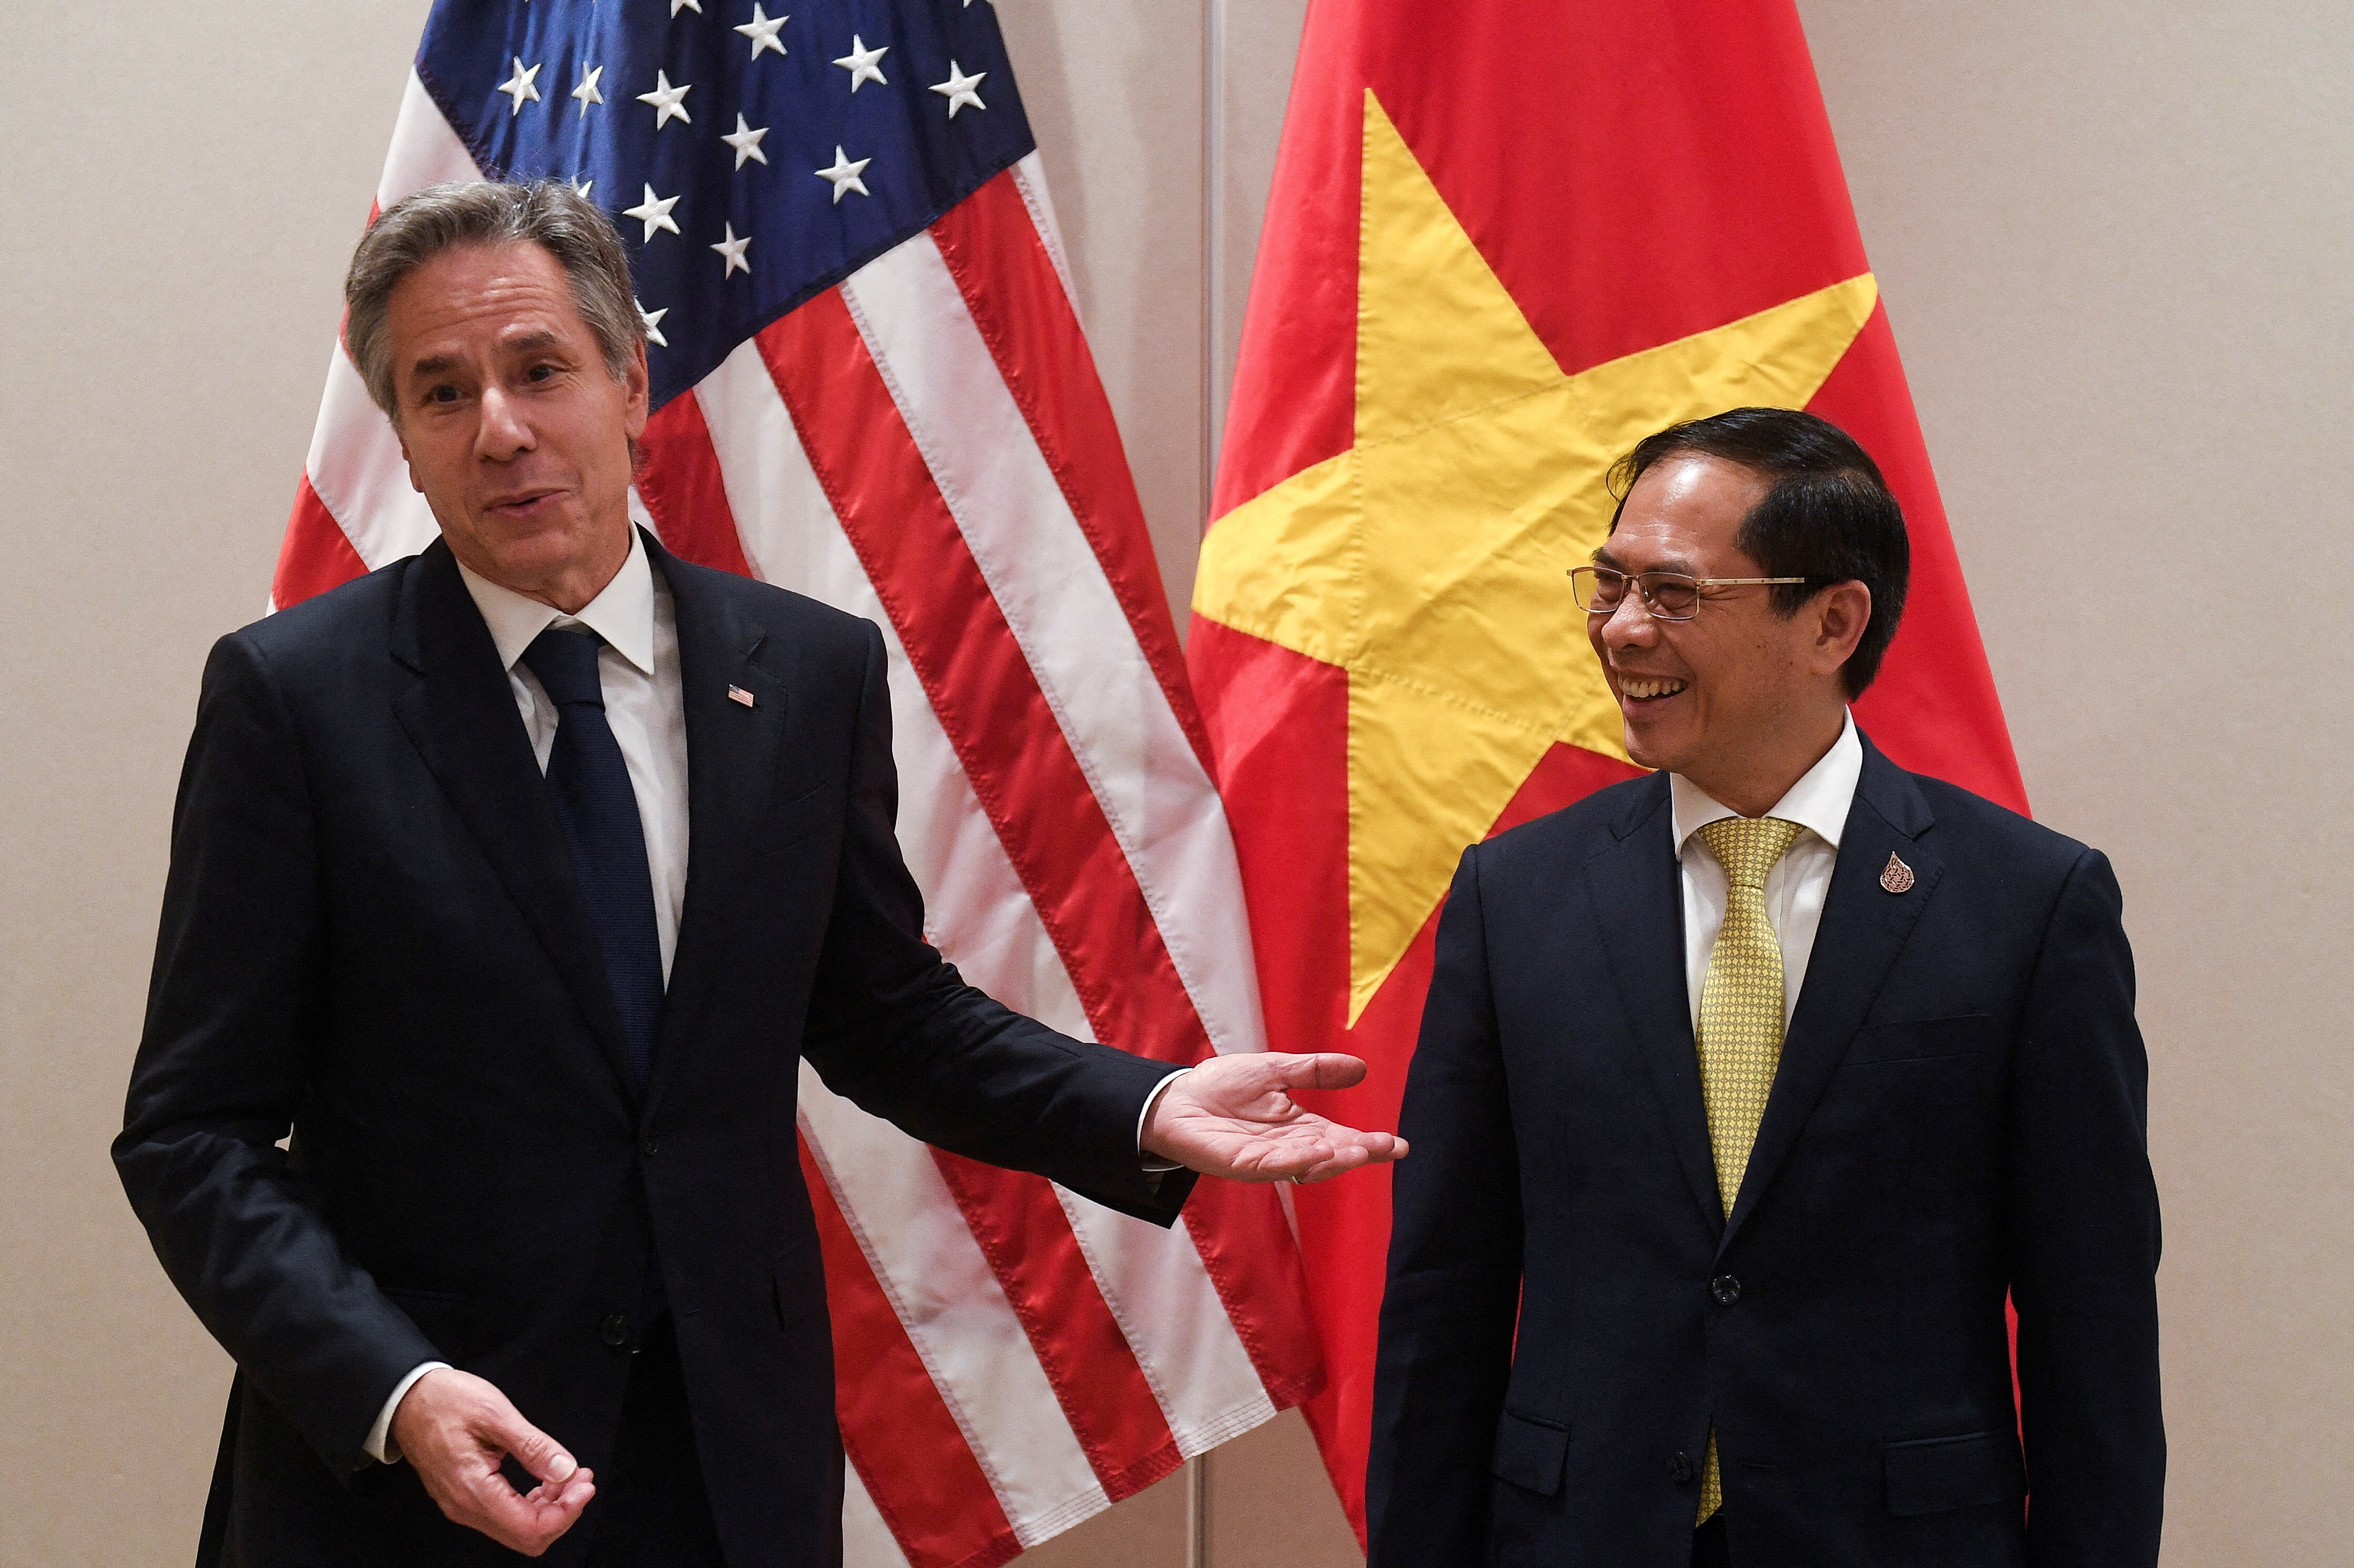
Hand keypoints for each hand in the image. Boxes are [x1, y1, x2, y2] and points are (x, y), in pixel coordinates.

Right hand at [389, 1367, 594, 1556]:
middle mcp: (466, 1508)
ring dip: (550, 1506)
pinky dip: (533, 1501)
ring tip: (569, 1474)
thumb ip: (533, 1446)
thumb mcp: (495, 1414)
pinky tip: (546, 1478)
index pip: (530, 1528)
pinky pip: (506, 1514)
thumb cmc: (445, 1401)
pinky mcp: (465, 1497)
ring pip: (518, 1528)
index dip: (566, 1512)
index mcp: (473, 1490)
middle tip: (581, 1478)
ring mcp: (463, 1505)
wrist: (408, 1399)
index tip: (584, 1483)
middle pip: (527, 1536)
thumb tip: (566, 1471)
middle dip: (563, 1511)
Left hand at [1141, 1053, 1406, 1182]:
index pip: (1341, 1137)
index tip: (1398, 1144)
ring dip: (1334, 1159)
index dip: (1369, 1142)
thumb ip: (1314, 1071)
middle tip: (1388, 1148)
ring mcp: (1265, 1159)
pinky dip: (1295, 1160)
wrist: (1177, 1097)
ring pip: (1307, 1164)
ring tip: (1358, 1149)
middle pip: (1331, 1155)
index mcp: (1299, 1127)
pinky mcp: (1240, 1163)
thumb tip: (1360, 1068)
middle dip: (1360, 1153)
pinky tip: (1315, 1152)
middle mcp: (1287, 1148)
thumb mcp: (1276, 1070)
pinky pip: (1272, 1165)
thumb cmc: (1222, 1085)